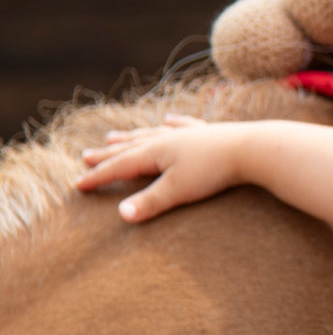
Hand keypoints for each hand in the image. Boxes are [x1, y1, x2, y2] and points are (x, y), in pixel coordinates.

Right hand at [76, 114, 247, 221]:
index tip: (78, 184)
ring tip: (114, 137)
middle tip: (85, 156)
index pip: (120, 166)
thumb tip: (121, 215)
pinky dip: (173, 123)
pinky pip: (184, 125)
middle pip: (130, 147)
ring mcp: (187, 133)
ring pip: (152, 133)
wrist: (251, 149)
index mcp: (155, 151)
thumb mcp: (177, 191)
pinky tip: (169, 118)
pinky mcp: (208, 132)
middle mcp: (167, 138)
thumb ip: (149, 203)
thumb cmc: (213, 171)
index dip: (98, 177)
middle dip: (107, 155)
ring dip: (132, 137)